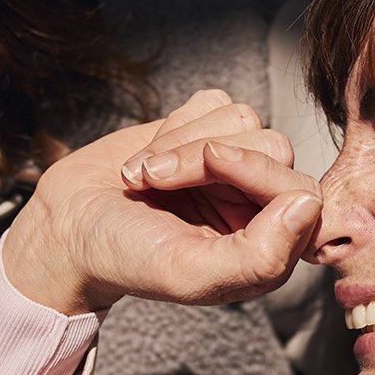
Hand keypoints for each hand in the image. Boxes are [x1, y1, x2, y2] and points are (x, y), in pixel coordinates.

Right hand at [0, 89, 322, 314]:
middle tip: (153, 181)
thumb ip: (259, 256)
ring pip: (242, 118)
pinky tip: (148, 155)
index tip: (201, 173)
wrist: (68, 225)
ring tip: (144, 175)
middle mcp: (256, 202)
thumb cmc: (125, 257)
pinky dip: (174, 122)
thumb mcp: (189, 273)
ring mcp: (231, 162)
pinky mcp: (203, 128)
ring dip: (180, 141)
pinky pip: (214, 101)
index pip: (301, 191)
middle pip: (272, 146)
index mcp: (267, 247)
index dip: (253, 173)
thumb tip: (306, 205)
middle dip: (203, 156)